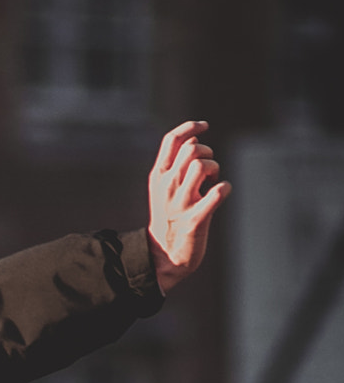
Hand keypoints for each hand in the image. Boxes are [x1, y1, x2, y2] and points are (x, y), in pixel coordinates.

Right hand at [146, 121, 230, 295]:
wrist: (162, 256)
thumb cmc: (169, 217)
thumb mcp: (163, 188)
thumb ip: (175, 162)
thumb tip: (193, 137)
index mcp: (158, 177)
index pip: (172, 140)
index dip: (191, 127)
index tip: (205, 126)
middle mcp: (167, 187)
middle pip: (193, 149)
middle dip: (207, 153)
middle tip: (208, 171)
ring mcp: (181, 203)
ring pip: (203, 166)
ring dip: (215, 170)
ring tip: (210, 183)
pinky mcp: (196, 219)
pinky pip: (219, 192)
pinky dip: (224, 189)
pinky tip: (219, 195)